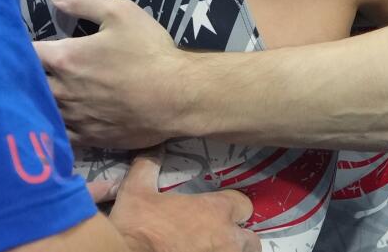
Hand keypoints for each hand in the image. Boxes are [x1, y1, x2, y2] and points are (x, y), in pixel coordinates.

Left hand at [34, 0, 187, 147]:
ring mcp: (75, 118)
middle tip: (23, 71)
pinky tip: (54, 123)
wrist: (179, 97)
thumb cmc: (149, 51)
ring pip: (41, 112)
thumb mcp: (121, 12)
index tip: (19, 44)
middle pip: (28, 86)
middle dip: (24, 77)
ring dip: (36, 102)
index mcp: (65, 58)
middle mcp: (63, 91)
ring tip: (33, 96)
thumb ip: (84, 2)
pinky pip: (60, 136)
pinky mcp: (89, 139)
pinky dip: (53, 128)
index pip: (27, 53)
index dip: (20, 47)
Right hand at [112, 147, 258, 251]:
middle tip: (220, 237)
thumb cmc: (137, 224)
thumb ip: (148, 165)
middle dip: (239, 237)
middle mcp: (227, 238)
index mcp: (214, 211)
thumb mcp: (136, 188)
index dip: (232, 206)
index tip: (219, 210)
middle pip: (251, 240)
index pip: (243, 205)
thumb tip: (153, 146)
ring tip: (214, 249)